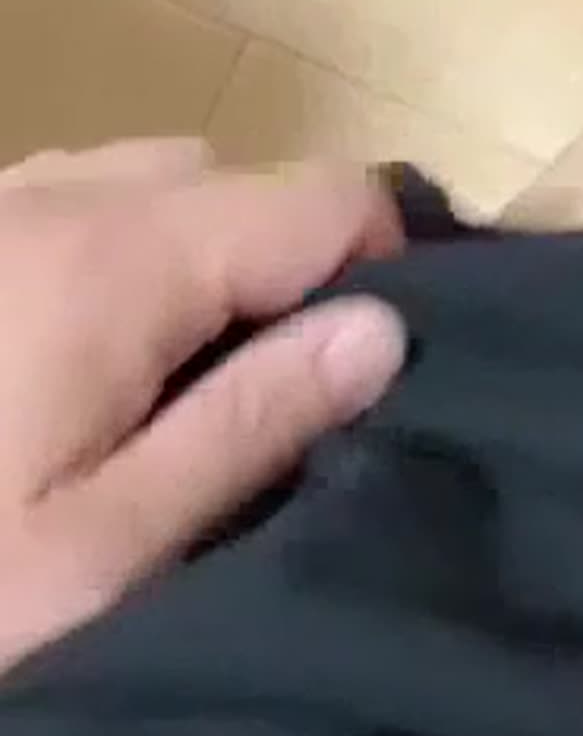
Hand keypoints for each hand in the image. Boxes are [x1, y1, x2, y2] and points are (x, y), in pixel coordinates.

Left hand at [0, 140, 407, 672]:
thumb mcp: (105, 553)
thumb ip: (251, 427)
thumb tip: (383, 331)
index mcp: (113, 264)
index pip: (322, 198)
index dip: (384, 272)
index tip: (375, 381)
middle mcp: (44, 202)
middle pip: (230, 182)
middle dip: (279, 273)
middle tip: (261, 413)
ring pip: (137, 187)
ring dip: (186, 266)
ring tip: (161, 401)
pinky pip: (53, 211)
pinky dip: (101, 263)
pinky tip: (62, 374)